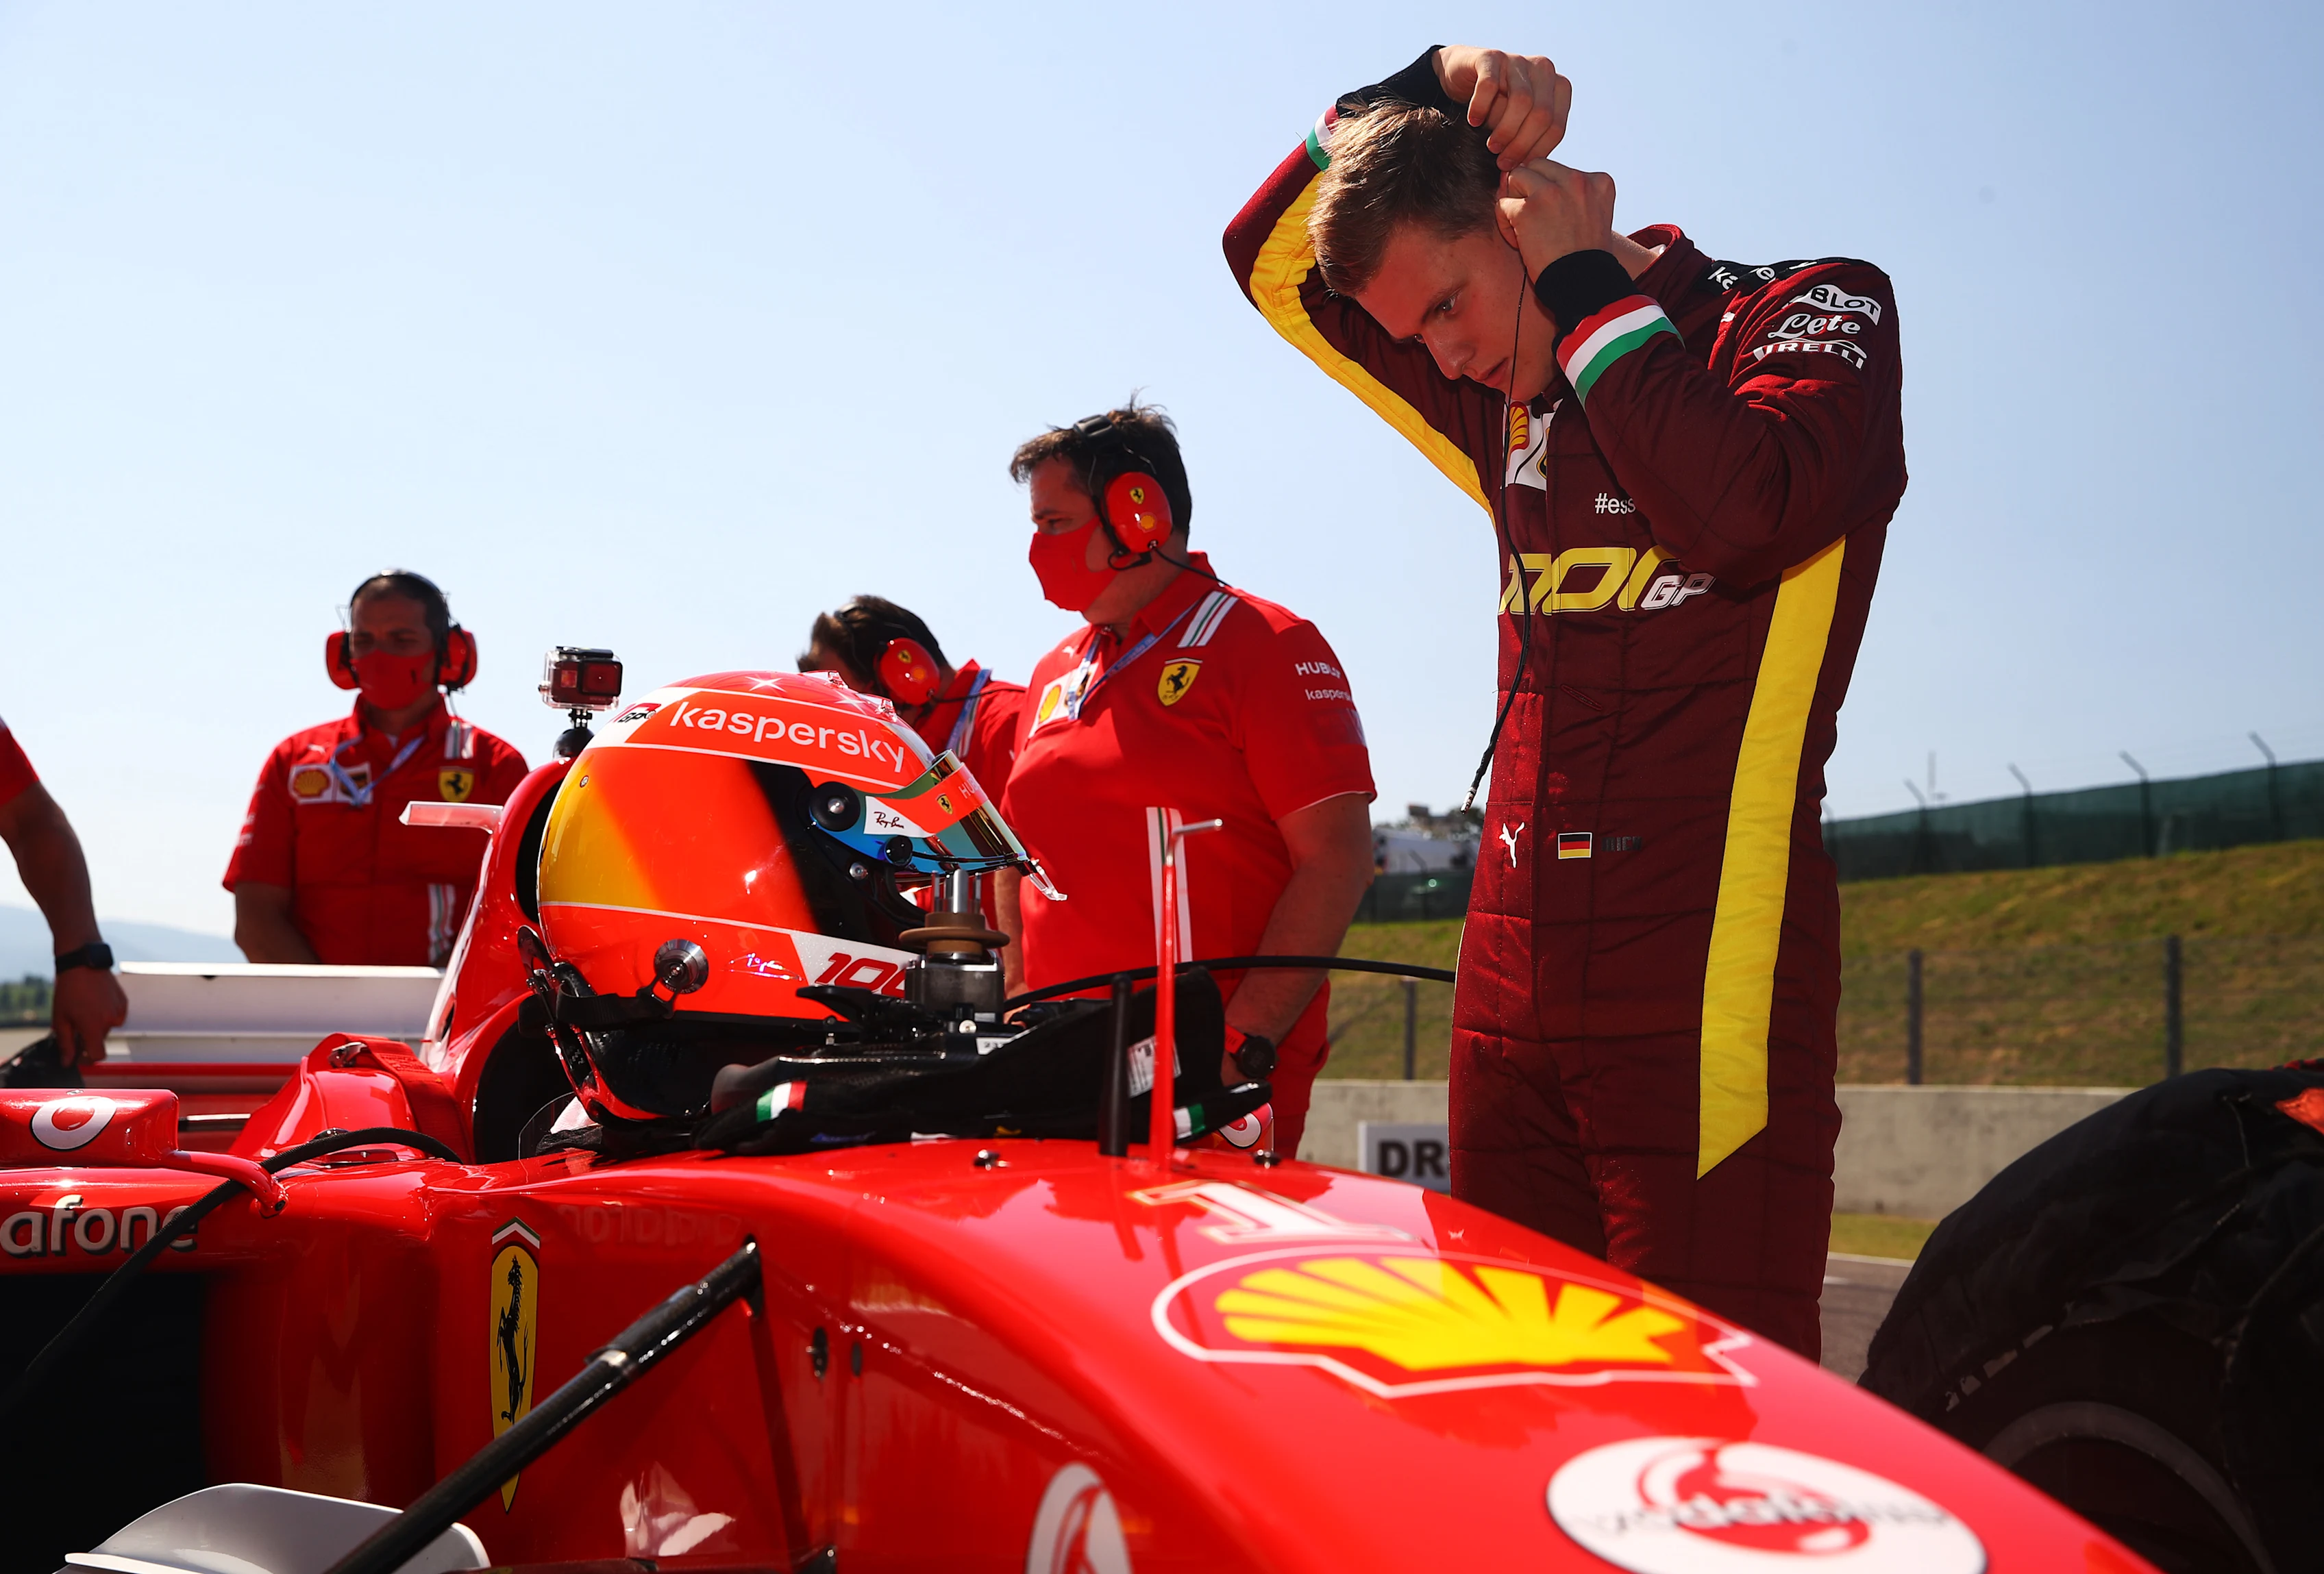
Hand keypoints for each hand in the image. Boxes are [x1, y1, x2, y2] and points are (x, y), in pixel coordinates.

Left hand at [51, 965, 126, 1066]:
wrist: (83, 964)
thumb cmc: (68, 991)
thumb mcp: (60, 1019)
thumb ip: (65, 1043)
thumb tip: (67, 1062)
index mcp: (93, 1027)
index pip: (98, 1055)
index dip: (88, 1059)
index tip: (79, 1056)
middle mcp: (110, 1021)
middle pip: (101, 1040)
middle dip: (88, 1037)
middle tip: (75, 1025)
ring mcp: (119, 1011)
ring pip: (108, 1027)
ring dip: (97, 1024)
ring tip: (84, 1009)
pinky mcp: (123, 1002)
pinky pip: (115, 1016)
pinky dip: (105, 1014)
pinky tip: (95, 1002)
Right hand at [1433, 47, 1571, 168]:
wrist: (1463, 77)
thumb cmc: (1494, 108)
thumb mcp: (1517, 126)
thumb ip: (1528, 142)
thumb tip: (1531, 175)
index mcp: (1558, 88)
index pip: (1556, 127)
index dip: (1537, 153)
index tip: (1517, 170)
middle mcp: (1543, 70)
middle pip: (1541, 115)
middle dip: (1521, 145)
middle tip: (1502, 163)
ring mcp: (1518, 60)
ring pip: (1521, 101)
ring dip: (1505, 130)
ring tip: (1490, 147)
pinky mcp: (1492, 56)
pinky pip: (1490, 85)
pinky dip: (1481, 107)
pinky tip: (1473, 121)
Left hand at [1495, 159, 1619, 280]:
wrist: (1582, 284)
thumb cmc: (1582, 256)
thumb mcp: (1591, 215)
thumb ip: (1570, 193)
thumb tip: (1521, 173)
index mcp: (1599, 181)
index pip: (1559, 170)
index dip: (1549, 191)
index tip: (1555, 218)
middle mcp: (1577, 180)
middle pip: (1536, 166)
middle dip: (1528, 189)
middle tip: (1534, 219)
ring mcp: (1551, 192)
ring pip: (1515, 177)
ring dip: (1514, 202)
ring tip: (1524, 229)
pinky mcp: (1527, 209)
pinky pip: (1502, 204)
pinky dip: (1505, 224)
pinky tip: (1520, 242)